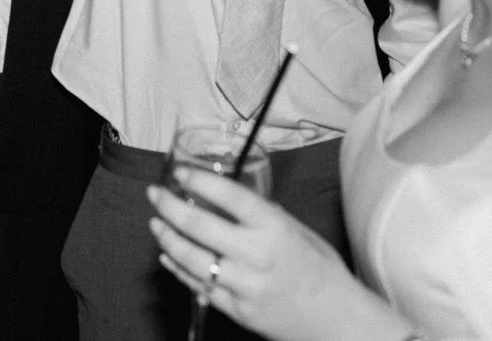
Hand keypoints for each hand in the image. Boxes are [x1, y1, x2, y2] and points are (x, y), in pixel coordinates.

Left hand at [149, 169, 392, 340]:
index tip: (180, 172)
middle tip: (156, 194)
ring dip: (168, 239)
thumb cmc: (320, 270)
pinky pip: (200, 287)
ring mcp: (245, 287)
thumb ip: (265, 216)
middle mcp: (257, 256)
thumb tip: (229, 196)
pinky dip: (179, 269)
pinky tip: (168, 256)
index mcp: (275, 230)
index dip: (200, 181)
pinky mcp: (238, 311)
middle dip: (171, 207)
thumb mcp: (298, 231)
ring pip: (193, 260)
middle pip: (201, 227)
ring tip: (157, 224)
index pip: (230, 197)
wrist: (335, 320)